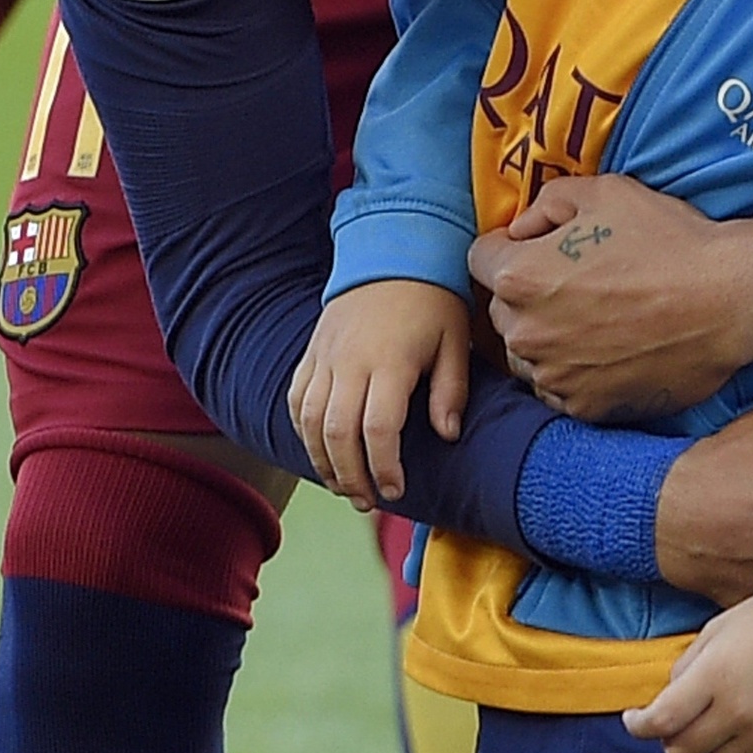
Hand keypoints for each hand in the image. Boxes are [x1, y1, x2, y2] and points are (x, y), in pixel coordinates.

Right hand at [288, 280, 468, 510]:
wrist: (393, 250)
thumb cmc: (433, 299)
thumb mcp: (455, 340)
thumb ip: (451, 390)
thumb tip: (446, 436)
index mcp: (390, 361)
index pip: (379, 430)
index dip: (384, 468)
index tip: (397, 490)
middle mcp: (350, 361)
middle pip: (337, 434)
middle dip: (350, 477)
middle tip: (368, 501)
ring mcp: (325, 356)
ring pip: (310, 421)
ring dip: (323, 461)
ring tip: (344, 485)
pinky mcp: (312, 351)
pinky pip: (297, 398)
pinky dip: (303, 430)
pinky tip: (321, 450)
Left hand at [468, 176, 752, 421]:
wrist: (730, 299)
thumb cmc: (669, 239)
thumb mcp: (605, 193)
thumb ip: (546, 204)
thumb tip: (521, 230)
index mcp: (519, 276)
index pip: (480, 259)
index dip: (510, 247)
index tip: (542, 248)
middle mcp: (525, 332)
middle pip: (501, 309)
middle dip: (527, 293)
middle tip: (578, 281)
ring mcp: (554, 376)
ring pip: (528, 353)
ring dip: (547, 336)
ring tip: (598, 317)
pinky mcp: (585, 408)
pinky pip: (559, 387)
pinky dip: (575, 370)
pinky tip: (613, 347)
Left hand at [623, 597, 752, 752]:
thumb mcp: (715, 631)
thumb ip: (686, 667)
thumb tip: (666, 699)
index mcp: (713, 675)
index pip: (661, 720)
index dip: (638, 725)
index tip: (634, 720)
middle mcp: (735, 710)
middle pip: (681, 751)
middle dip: (669, 739)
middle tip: (676, 723)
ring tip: (710, 733)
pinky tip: (737, 750)